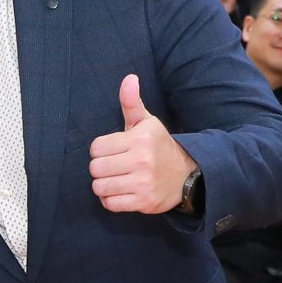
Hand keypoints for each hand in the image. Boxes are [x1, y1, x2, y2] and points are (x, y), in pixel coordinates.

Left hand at [89, 74, 194, 214]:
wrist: (186, 175)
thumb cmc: (158, 146)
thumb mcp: (146, 123)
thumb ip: (131, 102)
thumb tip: (129, 78)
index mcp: (139, 139)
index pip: (96, 148)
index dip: (101, 150)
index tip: (114, 151)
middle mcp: (141, 160)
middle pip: (95, 168)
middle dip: (101, 168)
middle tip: (114, 166)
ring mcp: (143, 183)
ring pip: (99, 187)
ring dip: (104, 185)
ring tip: (117, 179)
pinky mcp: (143, 202)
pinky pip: (110, 204)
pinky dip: (111, 200)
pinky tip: (121, 192)